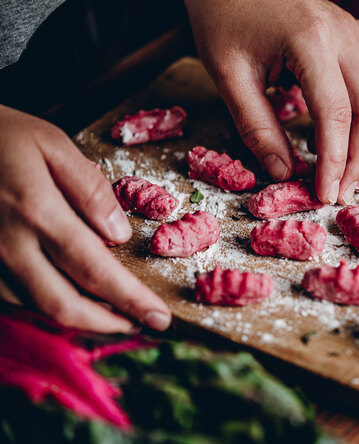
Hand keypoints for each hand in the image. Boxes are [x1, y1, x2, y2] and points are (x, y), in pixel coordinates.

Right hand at [0, 105, 170, 332]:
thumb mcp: (52, 144)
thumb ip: (89, 190)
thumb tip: (120, 235)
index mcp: (37, 212)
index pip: (96, 271)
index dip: (131, 300)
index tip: (159, 317)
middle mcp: (9, 245)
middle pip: (64, 305)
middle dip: (108, 324)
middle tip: (141, 325)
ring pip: (36, 309)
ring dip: (79, 320)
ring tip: (114, 315)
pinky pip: (12, 299)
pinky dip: (47, 308)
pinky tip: (72, 300)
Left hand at [185, 0, 358, 203]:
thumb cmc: (223, 18)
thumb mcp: (229, 76)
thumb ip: (257, 127)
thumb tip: (282, 173)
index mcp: (310, 42)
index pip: (334, 115)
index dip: (333, 162)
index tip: (325, 194)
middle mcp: (342, 33)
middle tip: (341, 190)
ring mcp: (353, 28)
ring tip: (347, 161)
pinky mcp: (354, 28)